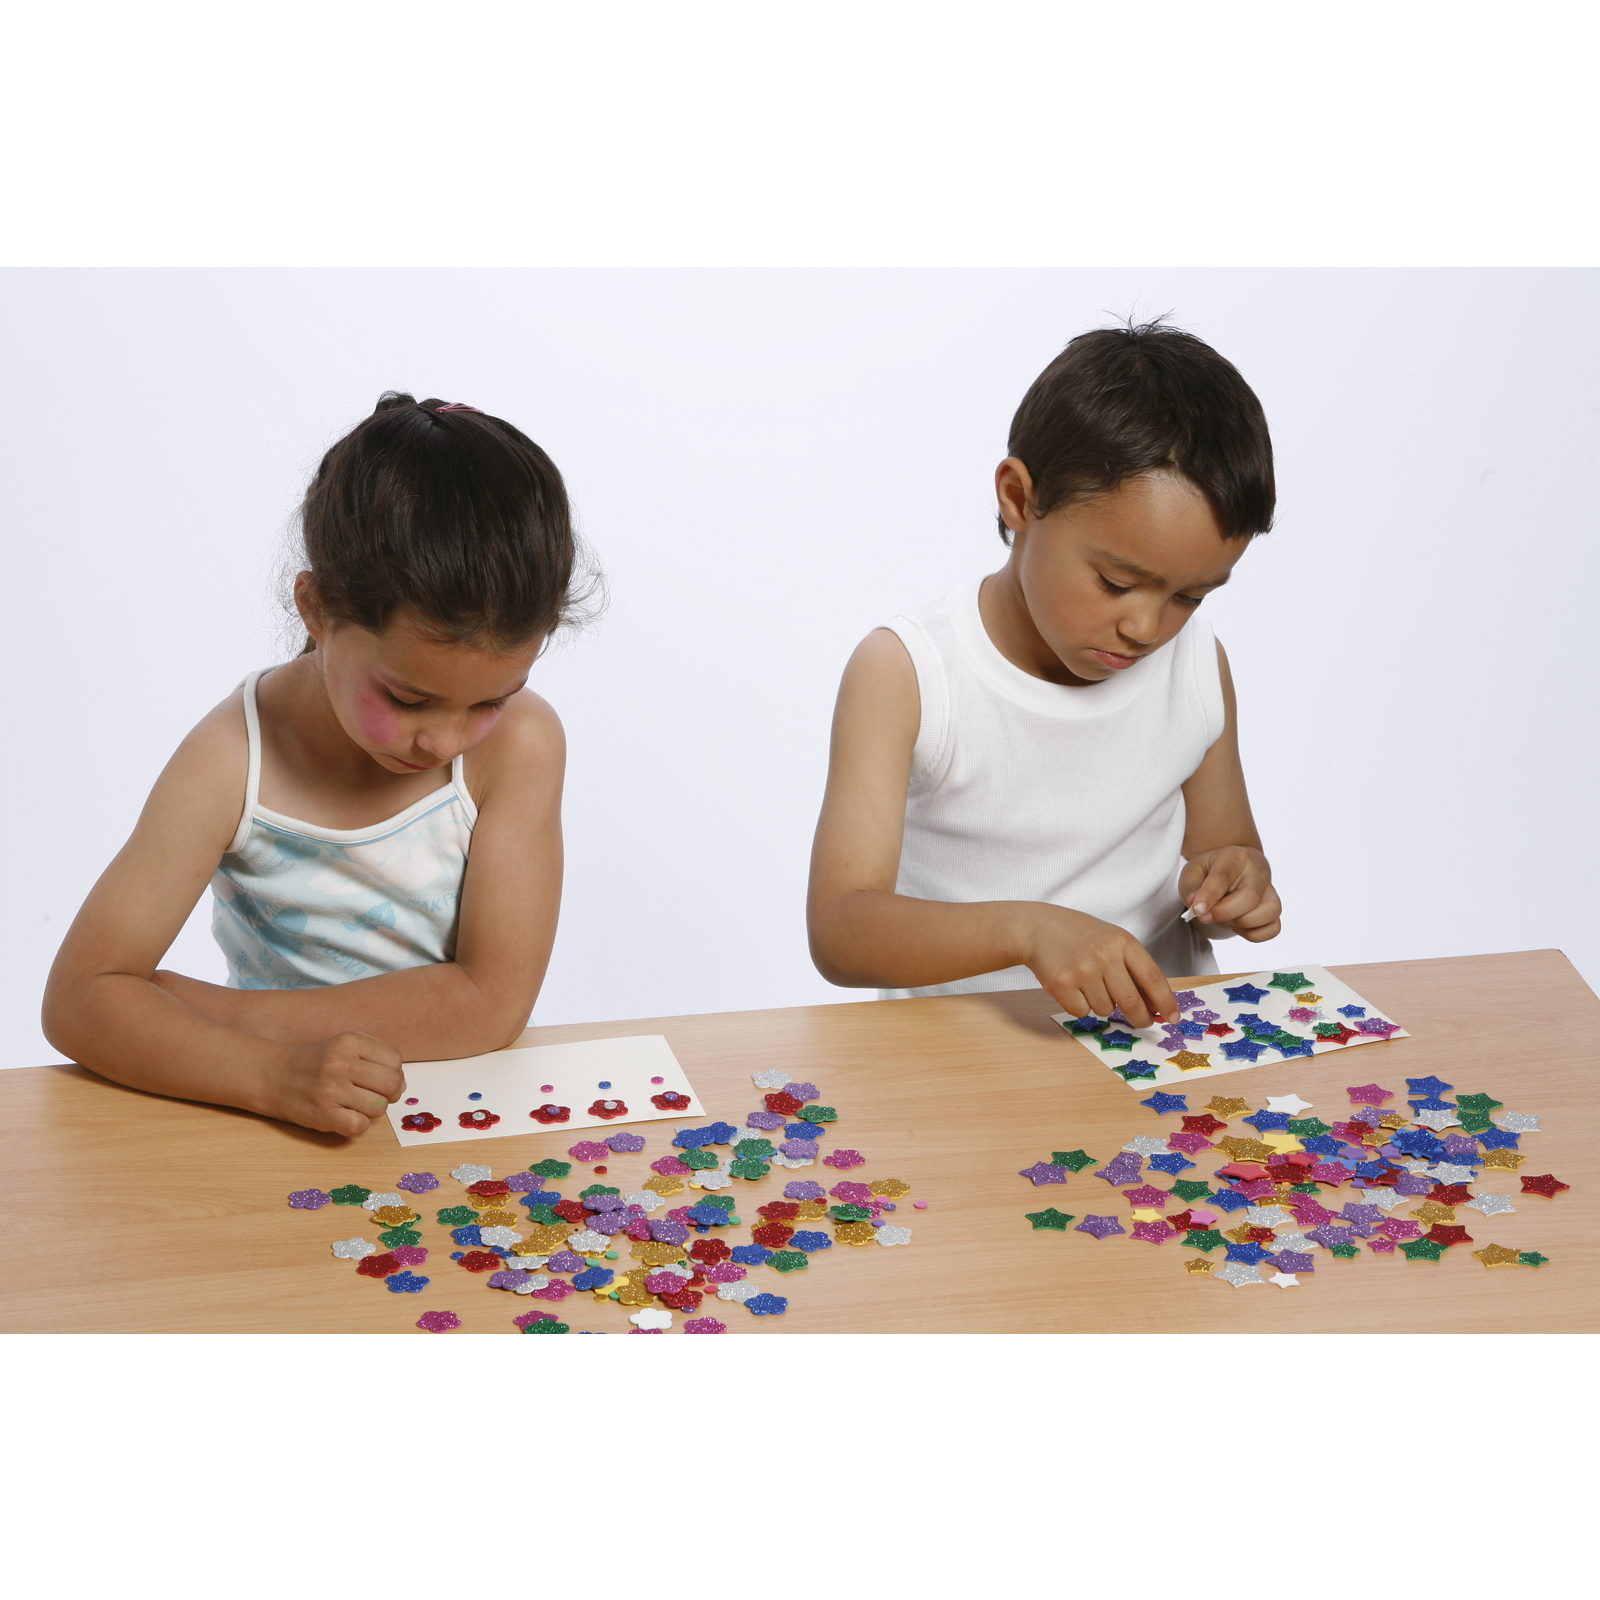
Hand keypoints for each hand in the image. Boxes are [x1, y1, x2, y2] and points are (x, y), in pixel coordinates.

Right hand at [257, 1032, 405, 1135]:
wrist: (273, 1075)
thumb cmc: (317, 1062)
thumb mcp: (346, 1044)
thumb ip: (378, 1056)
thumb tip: (404, 1084)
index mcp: (350, 1041)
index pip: (395, 1060)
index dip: (395, 1072)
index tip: (380, 1079)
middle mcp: (340, 1063)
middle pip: (392, 1084)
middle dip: (390, 1093)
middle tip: (375, 1095)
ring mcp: (330, 1089)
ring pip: (378, 1107)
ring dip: (372, 1110)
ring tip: (355, 1104)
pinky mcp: (321, 1114)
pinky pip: (359, 1126)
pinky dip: (358, 1124)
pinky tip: (345, 1115)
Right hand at [1020, 906, 1178, 1027]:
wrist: (1037, 928)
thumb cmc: (1079, 936)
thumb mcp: (1111, 941)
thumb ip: (1133, 968)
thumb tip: (1154, 1005)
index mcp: (1122, 941)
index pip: (1152, 977)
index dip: (1166, 1001)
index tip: (1173, 1017)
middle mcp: (1104, 955)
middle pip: (1132, 1002)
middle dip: (1140, 1018)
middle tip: (1142, 1023)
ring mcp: (1082, 970)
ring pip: (1105, 1010)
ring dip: (1102, 1005)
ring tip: (1089, 985)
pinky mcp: (1061, 984)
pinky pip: (1082, 1012)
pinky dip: (1079, 1006)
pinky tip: (1072, 987)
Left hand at [1180, 846, 1281, 941]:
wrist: (1228, 875)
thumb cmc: (1208, 874)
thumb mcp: (1192, 875)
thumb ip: (1192, 889)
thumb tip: (1197, 905)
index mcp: (1234, 857)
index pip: (1223, 877)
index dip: (1209, 896)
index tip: (1197, 910)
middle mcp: (1257, 871)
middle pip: (1250, 896)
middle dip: (1225, 913)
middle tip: (1206, 917)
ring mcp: (1269, 890)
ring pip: (1270, 911)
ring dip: (1244, 924)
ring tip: (1227, 920)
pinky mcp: (1274, 908)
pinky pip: (1274, 928)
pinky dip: (1255, 935)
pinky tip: (1238, 927)